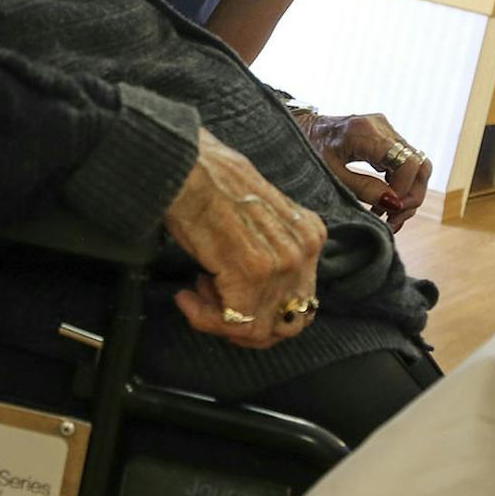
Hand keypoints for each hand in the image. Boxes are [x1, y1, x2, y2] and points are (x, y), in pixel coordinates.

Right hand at [163, 128, 324, 348]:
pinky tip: (184, 297)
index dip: (264, 311)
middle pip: (285, 323)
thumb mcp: (259, 214)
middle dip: (247, 325)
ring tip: (196, 291)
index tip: (231, 296)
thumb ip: (271, 248)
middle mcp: (303, 252)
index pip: (300, 302)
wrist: (185, 167)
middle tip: (214, 304)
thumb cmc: (210, 184)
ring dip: (221, 319)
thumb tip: (257, 289)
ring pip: (258, 329)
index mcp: (310, 236)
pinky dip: (204, 318)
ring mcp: (281, 265)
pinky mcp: (252, 275)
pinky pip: (234, 322)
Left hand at [294, 110, 430, 231]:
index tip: (388, 211)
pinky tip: (385, 203)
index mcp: (366, 132)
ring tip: (389, 216)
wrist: (299, 129)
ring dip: (408, 194)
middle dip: (412, 197)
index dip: (404, 191)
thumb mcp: (332, 175)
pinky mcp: (386, 137)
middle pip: (419, 165)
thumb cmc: (308, 150)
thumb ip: (364, 188)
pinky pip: (405, 163)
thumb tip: (394, 203)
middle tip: (394, 219)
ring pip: (417, 166)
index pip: (407, 164)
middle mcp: (382, 126)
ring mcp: (386, 129)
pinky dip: (401, 185)